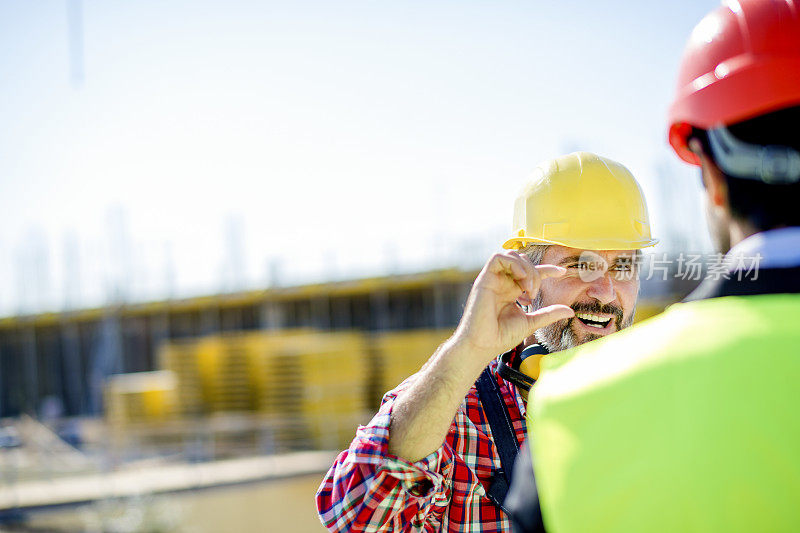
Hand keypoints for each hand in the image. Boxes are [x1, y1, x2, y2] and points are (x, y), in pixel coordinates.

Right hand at [453, 251, 573, 363]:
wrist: (484, 345)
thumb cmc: (501, 336)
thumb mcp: (531, 322)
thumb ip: (548, 314)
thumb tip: (570, 311)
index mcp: (511, 291)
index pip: (530, 273)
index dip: (547, 269)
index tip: (562, 272)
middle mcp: (502, 283)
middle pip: (523, 262)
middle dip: (535, 272)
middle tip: (534, 293)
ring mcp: (493, 280)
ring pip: (511, 256)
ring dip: (525, 268)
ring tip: (528, 288)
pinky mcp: (484, 279)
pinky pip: (497, 258)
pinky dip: (513, 263)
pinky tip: (520, 278)